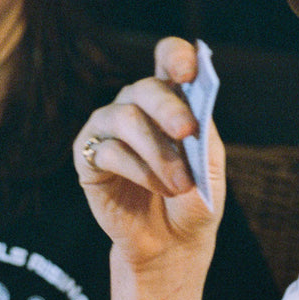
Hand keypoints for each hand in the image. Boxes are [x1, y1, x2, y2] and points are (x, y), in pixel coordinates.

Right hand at [75, 37, 224, 267]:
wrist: (173, 243)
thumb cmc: (194, 200)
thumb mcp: (210, 167)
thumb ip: (203, 135)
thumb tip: (193, 112)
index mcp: (171, 99)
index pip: (167, 59)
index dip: (175, 56)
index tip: (188, 71)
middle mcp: (136, 106)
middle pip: (146, 87)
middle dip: (169, 108)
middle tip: (187, 132)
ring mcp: (108, 128)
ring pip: (126, 118)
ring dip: (157, 153)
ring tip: (178, 185)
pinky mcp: (88, 155)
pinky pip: (108, 150)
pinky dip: (137, 170)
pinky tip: (155, 187)